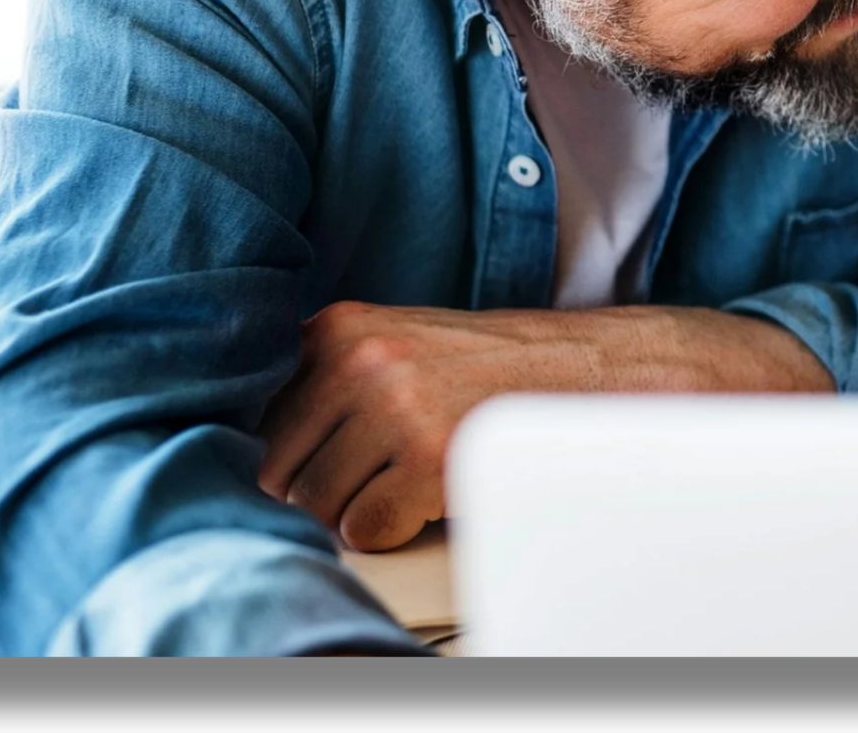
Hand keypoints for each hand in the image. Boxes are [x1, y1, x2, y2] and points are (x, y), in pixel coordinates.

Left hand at [257, 301, 830, 549]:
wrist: (599, 372)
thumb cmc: (496, 369)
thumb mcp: (403, 343)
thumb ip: (331, 379)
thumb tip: (257, 456)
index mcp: (342, 327)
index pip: (260, 418)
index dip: (296, 451)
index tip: (332, 455)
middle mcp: (360, 359)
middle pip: (280, 467)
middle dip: (322, 486)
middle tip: (382, 472)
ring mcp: (393, 407)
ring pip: (318, 504)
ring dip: (360, 508)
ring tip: (414, 477)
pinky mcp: (425, 459)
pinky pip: (364, 530)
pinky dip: (394, 528)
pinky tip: (433, 494)